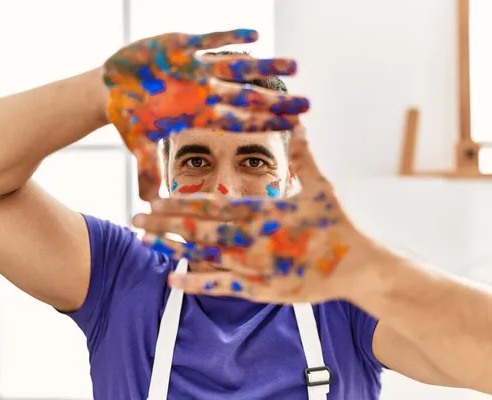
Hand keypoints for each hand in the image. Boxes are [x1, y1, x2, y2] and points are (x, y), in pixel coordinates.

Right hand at [103, 30, 309, 200]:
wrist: (109, 87)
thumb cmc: (129, 117)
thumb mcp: (137, 144)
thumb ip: (147, 169)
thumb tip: (149, 203)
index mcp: (199, 114)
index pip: (239, 121)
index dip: (265, 124)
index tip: (293, 129)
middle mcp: (204, 92)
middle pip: (248, 97)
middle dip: (277, 101)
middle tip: (308, 104)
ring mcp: (196, 68)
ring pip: (238, 67)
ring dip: (266, 65)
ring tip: (296, 64)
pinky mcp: (180, 45)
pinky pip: (210, 40)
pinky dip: (229, 36)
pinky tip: (255, 35)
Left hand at [133, 127, 374, 303]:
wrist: (356, 265)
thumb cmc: (336, 223)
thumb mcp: (321, 186)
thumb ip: (305, 156)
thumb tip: (299, 124)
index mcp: (265, 211)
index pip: (214, 204)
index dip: (181, 201)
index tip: (155, 197)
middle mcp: (254, 238)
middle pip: (200, 229)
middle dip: (165, 223)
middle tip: (134, 217)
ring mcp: (256, 266)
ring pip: (204, 256)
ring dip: (172, 248)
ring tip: (144, 241)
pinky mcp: (262, 290)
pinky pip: (222, 286)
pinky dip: (196, 282)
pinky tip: (172, 278)